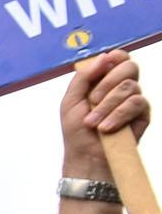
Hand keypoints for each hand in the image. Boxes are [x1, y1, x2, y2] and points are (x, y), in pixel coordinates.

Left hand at [63, 48, 147, 174]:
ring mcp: (133, 99)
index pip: (119, 58)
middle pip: (129, 67)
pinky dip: (118, 115)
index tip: (103, 66)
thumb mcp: (71, 101)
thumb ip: (83, 77)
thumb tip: (104, 57)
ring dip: (107, 105)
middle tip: (92, 101)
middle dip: (107, 83)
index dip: (115, 58)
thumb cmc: (77, 131)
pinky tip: (106, 127)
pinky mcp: (142, 113)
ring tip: (93, 122)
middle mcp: (121, 87)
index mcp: (104, 80)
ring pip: (129, 87)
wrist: (86, 156)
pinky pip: (136, 103)